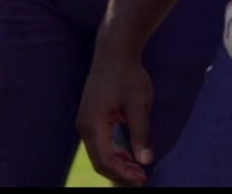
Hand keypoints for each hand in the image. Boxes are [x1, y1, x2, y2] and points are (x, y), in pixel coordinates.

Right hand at [78, 49, 155, 185]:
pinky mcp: (92, 118)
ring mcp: (86, 122)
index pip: (105, 161)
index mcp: (92, 125)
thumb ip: (141, 133)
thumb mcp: (139, 104)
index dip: (123, 174)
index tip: (143, 179)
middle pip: (100, 161)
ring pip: (99, 153)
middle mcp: (84, 126)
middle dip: (120, 173)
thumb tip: (146, 160)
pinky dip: (114, 153)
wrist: (115, 51)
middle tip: (142, 179)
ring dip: (118, 164)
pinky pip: (100, 143)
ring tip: (139, 171)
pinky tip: (130, 156)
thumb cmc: (127, 75)